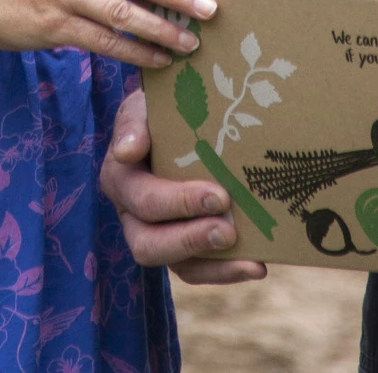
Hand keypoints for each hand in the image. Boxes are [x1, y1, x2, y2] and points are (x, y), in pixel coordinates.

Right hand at [99, 86, 268, 283]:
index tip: (218, 195)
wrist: (185, 117)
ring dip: (213, 264)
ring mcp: (157, 235)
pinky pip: (199, 271)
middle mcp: (132, 214)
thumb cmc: (163, 110)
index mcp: (120, 178)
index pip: (142, 199)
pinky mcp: (183, 249)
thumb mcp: (145, 106)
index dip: (177, 202)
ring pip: (175, 266)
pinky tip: (257, 265)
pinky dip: (227, 271)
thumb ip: (134, 122)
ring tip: (251, 261)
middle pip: (148, 244)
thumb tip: (127, 151)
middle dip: (190, 239)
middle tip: (228, 229)